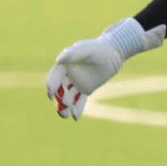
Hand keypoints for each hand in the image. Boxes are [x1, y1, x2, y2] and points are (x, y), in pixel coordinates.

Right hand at [46, 19, 165, 120]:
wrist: (116, 50)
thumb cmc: (101, 47)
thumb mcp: (88, 49)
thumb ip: (74, 53)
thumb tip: (59, 59)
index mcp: (67, 61)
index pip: (55, 73)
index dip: (50, 83)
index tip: (50, 92)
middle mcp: (70, 72)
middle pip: (60, 88)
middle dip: (58, 98)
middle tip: (59, 107)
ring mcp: (78, 82)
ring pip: (68, 96)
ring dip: (65, 106)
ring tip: (64, 115)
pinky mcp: (87, 89)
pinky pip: (80, 101)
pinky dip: (77, 109)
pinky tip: (75, 118)